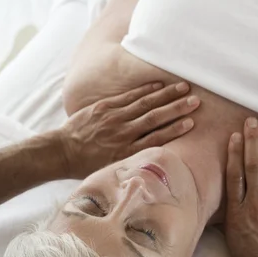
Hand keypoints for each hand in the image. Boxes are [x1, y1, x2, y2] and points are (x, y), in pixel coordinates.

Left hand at [60, 82, 199, 177]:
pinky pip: (128, 97)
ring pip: (144, 104)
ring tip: (183, 88)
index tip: (191, 122)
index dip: (175, 129)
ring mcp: (113, 119)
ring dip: (165, 95)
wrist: (62, 152)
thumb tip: (154, 162)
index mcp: (126, 152)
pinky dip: (144, 91)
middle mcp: (122, 134)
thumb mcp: (112, 170)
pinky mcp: (104, 108)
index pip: (155, 138)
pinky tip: (159, 86)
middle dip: (176, 108)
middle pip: (154, 118)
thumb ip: (132, 163)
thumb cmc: (88, 165)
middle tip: (195, 101)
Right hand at [225, 118, 257, 256]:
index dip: (235, 153)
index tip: (235, 136)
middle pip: (253, 167)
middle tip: (252, 122)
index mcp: (238, 213)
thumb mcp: (231, 238)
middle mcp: (256, 206)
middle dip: (253, 142)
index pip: (235, 176)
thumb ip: (229, 215)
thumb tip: (225, 199)